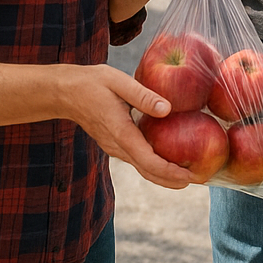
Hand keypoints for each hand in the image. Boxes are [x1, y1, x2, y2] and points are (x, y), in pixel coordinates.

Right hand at [57, 64, 192, 189]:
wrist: (64, 92)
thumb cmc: (91, 83)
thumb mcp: (118, 81)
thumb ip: (143, 95)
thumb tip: (168, 109)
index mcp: (120, 131)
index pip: (148, 160)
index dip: (170, 171)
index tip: (190, 176)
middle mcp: (117, 145)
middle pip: (147, 171)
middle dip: (172, 180)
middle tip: (198, 181)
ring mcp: (114, 147)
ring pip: (141, 168)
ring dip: (164, 175)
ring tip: (188, 176)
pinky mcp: (114, 144)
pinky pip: (136, 160)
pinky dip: (154, 166)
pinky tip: (168, 161)